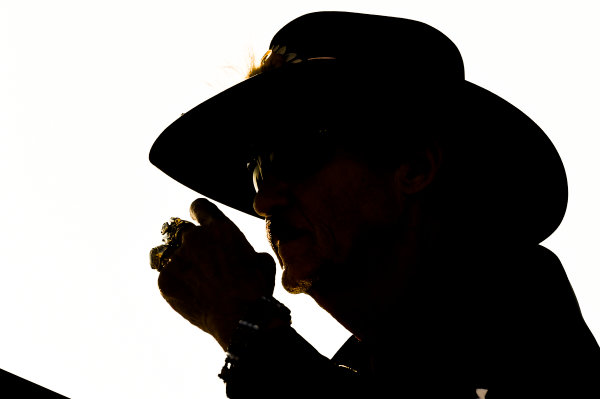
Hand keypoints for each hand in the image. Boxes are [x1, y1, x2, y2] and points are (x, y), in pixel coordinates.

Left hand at [157, 198, 275, 349]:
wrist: (241, 318)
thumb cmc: (256, 290)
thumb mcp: (261, 260)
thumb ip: (244, 249)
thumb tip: (241, 255)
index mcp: (219, 228)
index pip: (199, 207)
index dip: (199, 215)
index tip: (198, 223)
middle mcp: (194, 237)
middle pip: (182, 231)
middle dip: (190, 243)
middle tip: (199, 261)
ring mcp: (177, 258)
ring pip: (169, 254)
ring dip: (179, 262)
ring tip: (192, 280)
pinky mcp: (165, 279)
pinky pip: (165, 275)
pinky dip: (175, 284)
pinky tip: (190, 296)